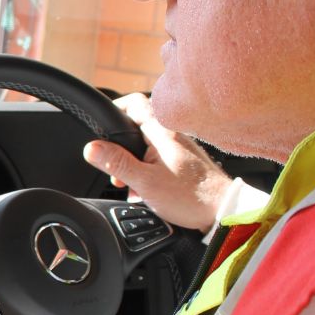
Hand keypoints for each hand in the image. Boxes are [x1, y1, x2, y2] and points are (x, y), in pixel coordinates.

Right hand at [83, 93, 232, 233]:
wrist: (223, 211)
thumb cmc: (191, 197)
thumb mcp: (145, 182)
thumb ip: (117, 163)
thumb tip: (91, 148)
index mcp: (162, 131)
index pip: (134, 103)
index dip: (114, 110)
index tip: (102, 127)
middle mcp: (173, 133)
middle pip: (137, 126)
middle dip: (120, 147)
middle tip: (114, 169)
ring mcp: (180, 146)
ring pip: (146, 145)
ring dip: (133, 162)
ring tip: (129, 184)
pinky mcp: (184, 160)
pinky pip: (157, 157)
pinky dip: (146, 169)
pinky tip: (146, 189)